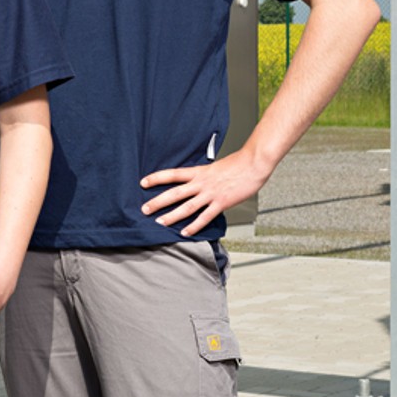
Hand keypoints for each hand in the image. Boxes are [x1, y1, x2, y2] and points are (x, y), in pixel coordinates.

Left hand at [139, 148, 272, 236]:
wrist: (254, 164)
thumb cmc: (237, 164)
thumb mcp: (214, 167)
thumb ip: (202, 175)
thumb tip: (194, 182)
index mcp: (199, 172)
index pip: (172, 174)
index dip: (156, 178)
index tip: (143, 182)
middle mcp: (202, 183)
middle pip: (175, 193)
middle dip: (158, 202)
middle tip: (144, 209)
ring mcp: (211, 194)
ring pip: (187, 207)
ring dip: (172, 216)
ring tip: (160, 222)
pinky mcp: (221, 203)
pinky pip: (205, 217)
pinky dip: (194, 226)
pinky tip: (185, 232)